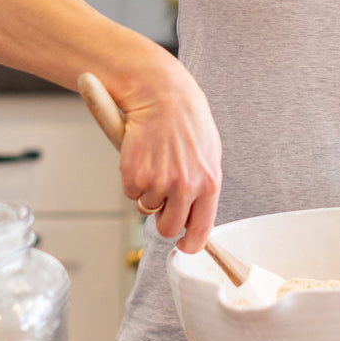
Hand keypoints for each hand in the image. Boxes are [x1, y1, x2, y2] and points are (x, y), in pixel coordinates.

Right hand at [117, 59, 221, 253]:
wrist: (162, 94)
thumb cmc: (186, 120)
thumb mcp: (208, 153)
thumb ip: (204, 185)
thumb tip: (196, 216)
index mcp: (209, 182)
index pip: (200, 231)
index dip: (189, 244)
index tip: (183, 246)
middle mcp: (185, 186)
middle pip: (168, 228)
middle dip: (162, 218)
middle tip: (162, 196)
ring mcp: (159, 182)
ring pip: (146, 209)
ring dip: (148, 192)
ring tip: (155, 162)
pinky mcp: (134, 175)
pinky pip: (131, 193)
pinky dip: (132, 179)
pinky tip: (142, 156)